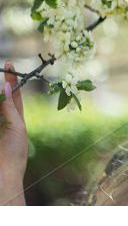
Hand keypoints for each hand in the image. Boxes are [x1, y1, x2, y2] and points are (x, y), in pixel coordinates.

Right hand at [0, 61, 26, 204]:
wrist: (4, 174)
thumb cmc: (15, 153)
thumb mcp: (16, 127)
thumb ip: (9, 107)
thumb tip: (6, 85)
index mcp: (16, 117)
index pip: (13, 94)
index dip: (11, 79)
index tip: (8, 63)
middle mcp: (4, 118)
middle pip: (0, 97)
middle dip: (0, 84)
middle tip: (0, 69)